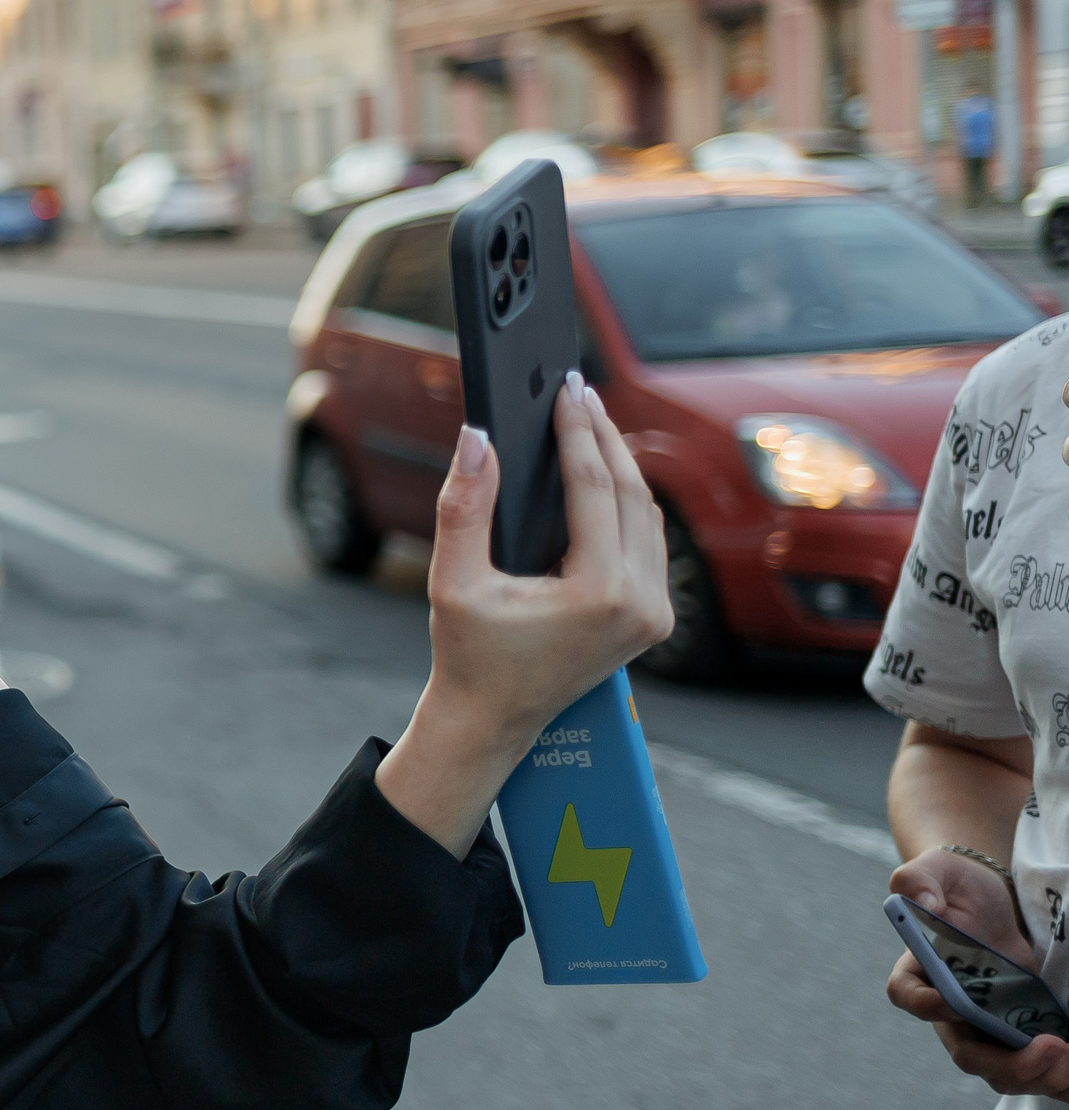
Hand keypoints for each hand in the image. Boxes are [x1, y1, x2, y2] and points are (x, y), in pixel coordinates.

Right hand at [422, 373, 671, 732]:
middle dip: (604, 436)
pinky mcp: (655, 618)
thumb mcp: (454, 581)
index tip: (564, 390)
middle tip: (578, 390)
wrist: (494, 720)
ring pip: (648, 513)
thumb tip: (477, 439)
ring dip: (620, 464)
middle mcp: (642, 603)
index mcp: (599, 593)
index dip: (576, 432)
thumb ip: (463, 507)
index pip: (595, 488)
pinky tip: (603, 472)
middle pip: (632, 492)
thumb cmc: (469, 656)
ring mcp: (655, 613)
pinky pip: (649, 540)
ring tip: (588, 421)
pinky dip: (627, 500)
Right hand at [885, 853, 1068, 1099]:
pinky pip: (1034, 1069)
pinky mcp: (1020, 1031)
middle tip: (1049, 1048)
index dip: (925, 1004)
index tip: (953, 1001)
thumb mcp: (938, 869)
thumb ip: (919, 878)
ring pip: (1003, 1071)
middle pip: (967, 1053)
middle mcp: (949, 1010)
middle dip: (1008, 1063)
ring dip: (1038, 1076)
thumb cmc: (959, 884)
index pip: (907, 995)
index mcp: (918, 971)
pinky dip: (1055, 1077)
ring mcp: (986, 1026)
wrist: (996, 900)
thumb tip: (924, 901)